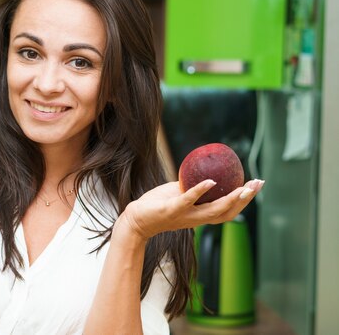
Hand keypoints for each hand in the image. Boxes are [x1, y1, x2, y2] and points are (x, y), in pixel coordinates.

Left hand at [116, 179, 263, 240]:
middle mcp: (196, 218)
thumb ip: (192, 188)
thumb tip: (204, 173)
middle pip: (228, 212)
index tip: (257, 186)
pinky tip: (210, 181)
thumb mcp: (179, 195)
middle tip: (258, 184)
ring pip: (213, 210)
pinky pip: (187, 200)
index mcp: (200, 215)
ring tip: (243, 186)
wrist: (136, 220)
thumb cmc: (157, 206)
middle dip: (245, 199)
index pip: (228, 211)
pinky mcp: (171, 210)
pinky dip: (200, 191)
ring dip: (230, 198)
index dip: (245, 200)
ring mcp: (185, 215)